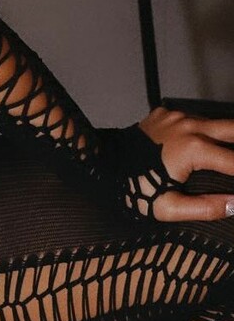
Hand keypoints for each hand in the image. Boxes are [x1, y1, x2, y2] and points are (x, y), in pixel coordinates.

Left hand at [132, 107, 233, 222]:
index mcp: (194, 149)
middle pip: (233, 128)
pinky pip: (192, 119)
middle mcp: (190, 126)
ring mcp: (177, 116)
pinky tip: (205, 144)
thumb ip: (205, 208)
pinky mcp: (165, 112)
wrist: (99, 164)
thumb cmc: (132, 189)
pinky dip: (202, 130)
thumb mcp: (167, 207)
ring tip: (225, 154)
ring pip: (214, 122)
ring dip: (225, 136)